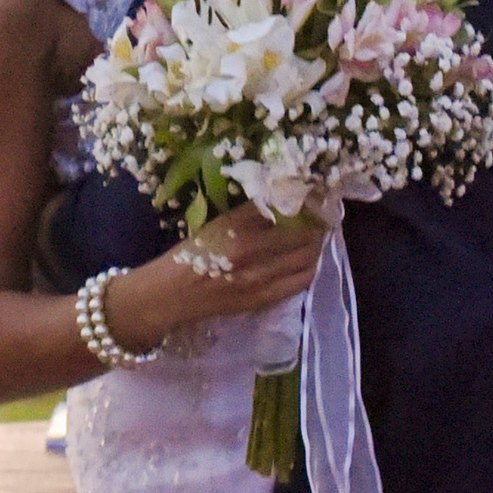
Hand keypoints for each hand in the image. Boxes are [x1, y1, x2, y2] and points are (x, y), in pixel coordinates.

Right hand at [102, 203, 326, 351]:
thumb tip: (282, 198)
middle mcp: (252, 252)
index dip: (304, 199)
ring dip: (316, 246)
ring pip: (306, 260)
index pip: (283, 207)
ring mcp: (260, 279)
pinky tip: (306, 260)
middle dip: (318, 223)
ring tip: (317, 236)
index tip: (314, 192)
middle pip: (302, 234)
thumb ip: (250, 213)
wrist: (170, 296)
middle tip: (322, 215)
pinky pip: (298, 283)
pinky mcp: (263, 299)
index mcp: (237, 227)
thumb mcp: (216, 225)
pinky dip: (308, 268)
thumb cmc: (189, 255)